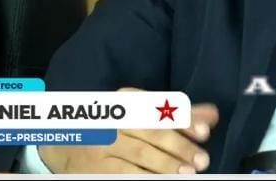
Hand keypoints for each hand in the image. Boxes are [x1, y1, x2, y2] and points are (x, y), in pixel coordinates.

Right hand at [39, 90, 218, 173]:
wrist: (64, 142)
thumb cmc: (114, 127)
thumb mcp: (141, 114)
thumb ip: (177, 115)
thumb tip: (212, 114)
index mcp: (126, 102)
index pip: (159, 109)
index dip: (183, 120)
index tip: (205, 131)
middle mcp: (113, 120)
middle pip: (151, 133)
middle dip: (179, 147)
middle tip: (202, 160)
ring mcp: (102, 145)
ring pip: (139, 156)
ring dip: (166, 166)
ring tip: (188, 174)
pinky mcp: (96, 169)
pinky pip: (123, 175)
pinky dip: (144, 178)